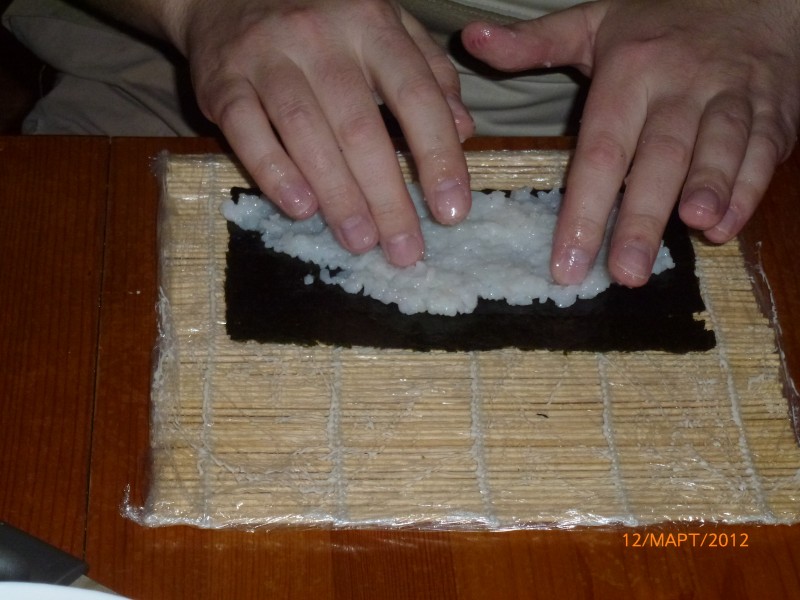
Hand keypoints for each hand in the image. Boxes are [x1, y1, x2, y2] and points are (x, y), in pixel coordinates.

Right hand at [166, 0, 473, 265]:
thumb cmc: (323, 19)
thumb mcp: (385, 27)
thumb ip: (429, 72)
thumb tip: (463, 129)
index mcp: (372, 24)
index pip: (416, 96)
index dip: (438, 157)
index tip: (452, 211)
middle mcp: (321, 38)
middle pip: (361, 128)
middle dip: (387, 198)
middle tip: (404, 250)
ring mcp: (268, 58)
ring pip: (308, 134)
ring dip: (338, 195)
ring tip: (360, 242)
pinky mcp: (223, 83)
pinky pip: (249, 133)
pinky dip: (275, 173)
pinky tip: (301, 209)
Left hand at [462, 0, 799, 285]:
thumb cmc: (660, 25)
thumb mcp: (593, 24)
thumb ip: (535, 44)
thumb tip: (470, 41)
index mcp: (630, 72)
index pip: (599, 150)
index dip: (582, 209)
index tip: (565, 263)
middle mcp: (680, 87)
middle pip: (658, 158)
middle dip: (641, 217)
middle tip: (624, 274)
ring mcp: (731, 98)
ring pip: (717, 150)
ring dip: (709, 191)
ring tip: (694, 231)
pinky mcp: (772, 112)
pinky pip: (761, 152)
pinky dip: (747, 189)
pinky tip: (726, 226)